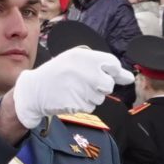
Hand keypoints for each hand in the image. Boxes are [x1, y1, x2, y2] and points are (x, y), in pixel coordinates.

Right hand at [9, 47, 130, 128]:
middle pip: (108, 85)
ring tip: (74, 90)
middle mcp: (84, 71)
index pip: (112, 64)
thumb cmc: (56, 74)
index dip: (111, 72)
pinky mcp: (77, 104)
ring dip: (90, 96)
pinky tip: (70, 98)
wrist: (33, 91)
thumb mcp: (75, 60)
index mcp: (83, 56)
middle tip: (84, 83)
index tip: (104, 74)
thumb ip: (104, 66)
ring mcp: (81, 89)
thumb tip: (129, 78)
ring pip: (100, 97)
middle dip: (100, 87)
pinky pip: (90, 107)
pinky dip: (83, 105)